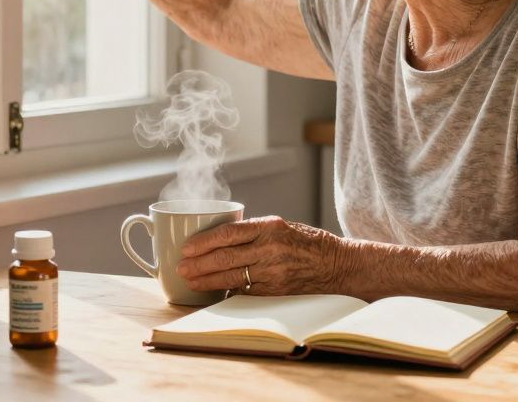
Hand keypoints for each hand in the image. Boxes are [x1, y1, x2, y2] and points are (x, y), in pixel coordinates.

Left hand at [176, 216, 344, 295]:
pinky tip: (214, 292)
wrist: (336, 264)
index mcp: (269, 226)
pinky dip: (227, 291)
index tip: (186, 247)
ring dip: (207, 280)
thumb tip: (219, 238)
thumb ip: (253, 231)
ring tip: (190, 280)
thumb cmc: (306, 242)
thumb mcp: (280, 226)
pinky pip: (245, 291)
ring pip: (231, 277)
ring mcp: (273, 271)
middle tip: (181, 267)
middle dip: (198, 264)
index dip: (203, 241)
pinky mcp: (276, 290)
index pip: (228, 232)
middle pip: (225, 257)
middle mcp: (270, 248)